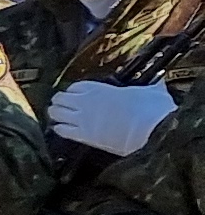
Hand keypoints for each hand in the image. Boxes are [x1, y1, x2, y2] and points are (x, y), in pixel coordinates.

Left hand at [50, 78, 179, 159]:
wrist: (151, 129)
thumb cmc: (153, 108)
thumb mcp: (152, 89)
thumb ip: (150, 84)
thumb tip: (159, 78)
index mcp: (99, 88)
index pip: (76, 86)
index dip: (74, 91)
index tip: (75, 94)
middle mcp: (85, 101)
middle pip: (61, 98)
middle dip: (60, 102)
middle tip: (60, 105)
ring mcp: (82, 119)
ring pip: (56, 113)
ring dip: (55, 114)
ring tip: (55, 116)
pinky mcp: (83, 136)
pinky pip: (62, 131)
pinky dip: (58, 129)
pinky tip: (58, 129)